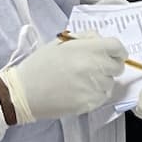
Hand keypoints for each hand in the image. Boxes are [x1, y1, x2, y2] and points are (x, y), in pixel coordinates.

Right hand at [0, 34, 125, 124]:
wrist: (24, 93)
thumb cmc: (40, 65)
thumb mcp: (58, 43)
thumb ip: (84, 38)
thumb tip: (101, 40)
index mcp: (86, 49)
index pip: (117, 47)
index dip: (117, 50)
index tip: (114, 54)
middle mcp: (94, 67)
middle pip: (117, 66)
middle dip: (110, 65)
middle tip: (94, 68)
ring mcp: (93, 86)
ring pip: (110, 82)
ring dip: (102, 80)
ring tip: (82, 80)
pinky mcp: (90, 103)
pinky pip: (103, 96)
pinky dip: (96, 93)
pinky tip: (80, 91)